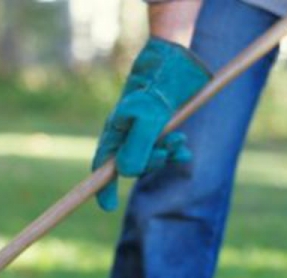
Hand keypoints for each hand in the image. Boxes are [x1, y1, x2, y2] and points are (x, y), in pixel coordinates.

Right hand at [92, 38, 209, 211]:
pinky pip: (164, 148)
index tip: (108, 207)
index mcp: (114, 132)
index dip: (103, 189)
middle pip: (131, 165)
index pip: (102, 168)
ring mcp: (141, 131)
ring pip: (150, 157)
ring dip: (166, 155)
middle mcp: (125, 134)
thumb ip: (137, 148)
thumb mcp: (148, 119)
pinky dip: (174, 151)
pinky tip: (183, 148)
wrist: (174, 60)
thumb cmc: (157, 87)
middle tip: (165, 153)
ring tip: (179, 142)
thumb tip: (126, 174)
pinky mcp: (158, 126)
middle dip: (150, 164)